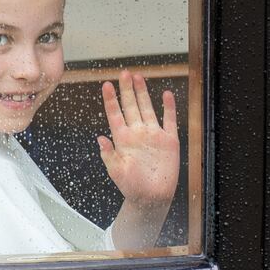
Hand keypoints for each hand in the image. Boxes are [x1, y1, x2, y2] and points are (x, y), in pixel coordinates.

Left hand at [97, 70, 179, 206]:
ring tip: (139, 76)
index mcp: (122, 138)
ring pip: (147, 108)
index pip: (115, 114)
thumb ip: (109, 155)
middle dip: (127, 89)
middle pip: (131, 105)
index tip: (106, 85)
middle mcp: (137, 133)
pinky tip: (166, 94)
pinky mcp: (169, 141)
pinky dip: (169, 108)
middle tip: (124, 72)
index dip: (110, 99)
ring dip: (143, 93)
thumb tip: (100, 139)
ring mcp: (153, 135)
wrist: (151, 198)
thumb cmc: (132, 186)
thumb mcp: (116, 171)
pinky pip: (169, 120)